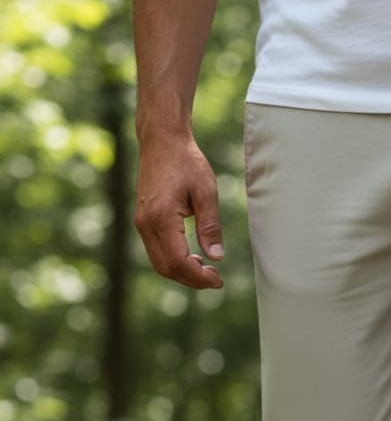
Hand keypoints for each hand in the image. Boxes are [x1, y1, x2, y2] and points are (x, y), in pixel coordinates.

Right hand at [134, 133, 224, 289]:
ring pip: (159, 262)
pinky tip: (194, 257)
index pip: (178, 262)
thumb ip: (210, 227)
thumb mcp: (206, 192)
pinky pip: (157, 251)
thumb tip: (217, 257)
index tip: (218, 280)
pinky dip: (174, 261)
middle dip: (191, 280)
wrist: (162, 140)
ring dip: (183, 272)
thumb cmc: (186, 162)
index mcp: (161, 217)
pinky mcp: (143, 220)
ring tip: (207, 270)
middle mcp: (146, 223)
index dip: (198, 277)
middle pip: (166, 268)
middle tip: (216, 279)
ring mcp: (141, 223)